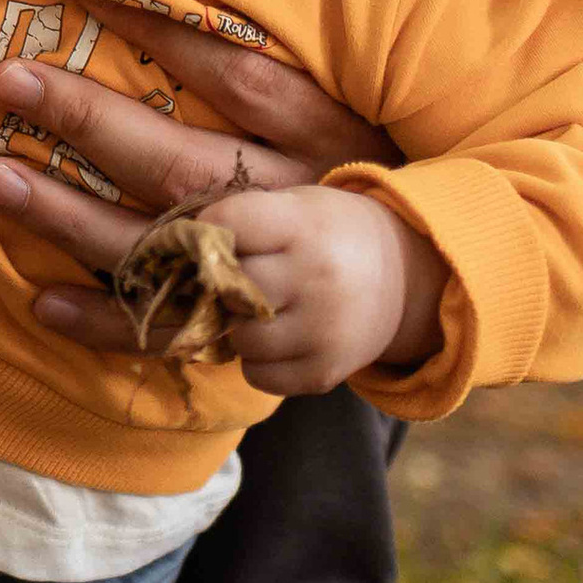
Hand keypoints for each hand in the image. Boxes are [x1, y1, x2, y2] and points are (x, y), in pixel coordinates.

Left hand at [0, 10, 393, 362]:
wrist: (427, 282)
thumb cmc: (362, 171)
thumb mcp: (341, 110)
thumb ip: (270, 69)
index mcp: (323, 136)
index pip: (236, 76)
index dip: (162, 33)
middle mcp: (295, 202)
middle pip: (179, 162)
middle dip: (87, 121)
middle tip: (9, 81)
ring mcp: (277, 272)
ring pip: (159, 249)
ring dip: (70, 218)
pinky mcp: (260, 335)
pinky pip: (169, 328)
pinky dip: (104, 318)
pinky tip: (41, 299)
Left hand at [209, 186, 448, 394]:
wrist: (405, 277)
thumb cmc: (329, 235)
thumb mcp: (297, 206)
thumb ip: (243, 222)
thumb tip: (177, 254)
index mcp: (305, 225)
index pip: (227, 224)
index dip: (211, 232)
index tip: (216, 239)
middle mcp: (317, 276)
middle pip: (230, 288)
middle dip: (225, 286)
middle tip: (238, 281)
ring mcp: (324, 329)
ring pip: (240, 339)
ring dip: (239, 327)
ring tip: (260, 312)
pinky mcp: (325, 372)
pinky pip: (259, 376)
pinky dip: (259, 362)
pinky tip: (279, 340)